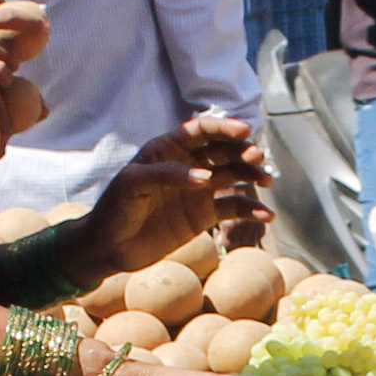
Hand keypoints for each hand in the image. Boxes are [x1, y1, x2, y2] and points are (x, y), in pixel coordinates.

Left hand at [65, 116, 271, 279]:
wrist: (110, 248)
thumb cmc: (115, 209)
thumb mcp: (133, 185)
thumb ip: (168, 175)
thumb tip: (206, 178)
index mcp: (168, 150)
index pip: (201, 131)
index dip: (223, 128)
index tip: (245, 131)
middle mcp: (188, 166)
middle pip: (223, 151)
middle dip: (243, 151)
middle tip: (257, 158)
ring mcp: (198, 190)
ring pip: (233, 176)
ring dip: (251, 175)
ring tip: (265, 181)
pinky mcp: (203, 216)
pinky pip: (233, 208)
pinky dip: (251, 210)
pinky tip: (266, 216)